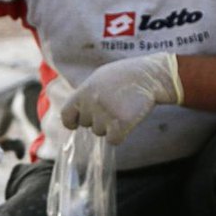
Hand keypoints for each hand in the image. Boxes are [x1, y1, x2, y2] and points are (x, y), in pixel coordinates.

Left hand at [60, 53, 183, 143]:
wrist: (149, 76)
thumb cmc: (124, 76)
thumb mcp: (98, 79)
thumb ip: (85, 95)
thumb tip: (75, 113)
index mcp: (83, 92)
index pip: (66, 115)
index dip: (71, 122)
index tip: (76, 124)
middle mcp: (91, 104)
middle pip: (87, 125)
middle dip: (98, 120)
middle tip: (113, 106)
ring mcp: (105, 114)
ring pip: (100, 133)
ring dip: (110, 126)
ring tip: (123, 108)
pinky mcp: (120, 124)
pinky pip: (114, 140)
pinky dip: (121, 134)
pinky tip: (129, 120)